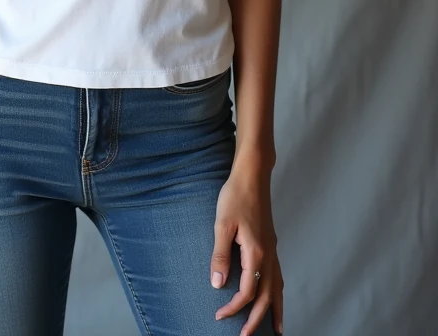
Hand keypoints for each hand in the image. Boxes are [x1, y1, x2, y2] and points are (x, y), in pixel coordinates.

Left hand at [210, 168, 283, 334]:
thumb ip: (220, 256)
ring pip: (278, 287)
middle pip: (267, 296)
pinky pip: (279, 275)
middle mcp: (269, 255)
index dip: (234, 307)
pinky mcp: (271, 243)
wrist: (252, 176)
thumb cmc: (235, 196)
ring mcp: (272, 249)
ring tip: (278, 330)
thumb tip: (217, 285)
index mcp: (257, 253)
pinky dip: (279, 291)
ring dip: (276, 310)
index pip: (247, 292)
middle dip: (257, 319)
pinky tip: (276, 295)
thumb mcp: (222, 225)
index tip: (219, 316)